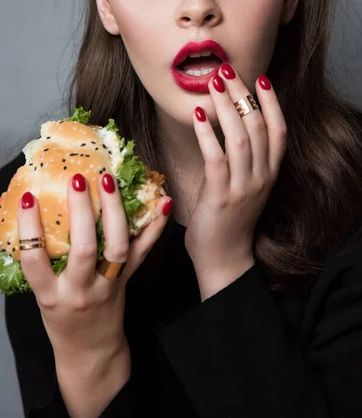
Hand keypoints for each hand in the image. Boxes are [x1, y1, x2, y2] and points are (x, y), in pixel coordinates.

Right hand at [17, 174, 171, 363]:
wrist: (90, 351)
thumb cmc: (61, 319)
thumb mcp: (43, 294)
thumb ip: (42, 263)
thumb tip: (33, 213)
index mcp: (51, 295)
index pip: (35, 261)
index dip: (30, 229)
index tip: (29, 198)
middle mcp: (81, 290)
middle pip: (83, 250)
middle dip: (81, 212)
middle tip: (78, 179)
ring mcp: (109, 284)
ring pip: (116, 247)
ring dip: (114, 211)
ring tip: (108, 181)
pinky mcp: (128, 279)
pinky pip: (144, 250)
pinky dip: (156, 225)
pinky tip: (164, 201)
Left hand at [186, 64, 286, 297]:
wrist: (224, 257)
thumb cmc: (230, 217)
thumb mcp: (245, 183)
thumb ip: (243, 156)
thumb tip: (226, 119)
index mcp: (270, 172)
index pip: (279, 130)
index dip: (272, 102)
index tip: (260, 78)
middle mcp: (262, 177)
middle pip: (258, 126)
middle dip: (242, 94)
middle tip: (226, 71)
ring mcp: (243, 187)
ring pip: (240, 138)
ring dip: (225, 107)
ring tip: (212, 84)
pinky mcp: (221, 196)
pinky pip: (216, 158)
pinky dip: (207, 134)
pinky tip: (197, 116)